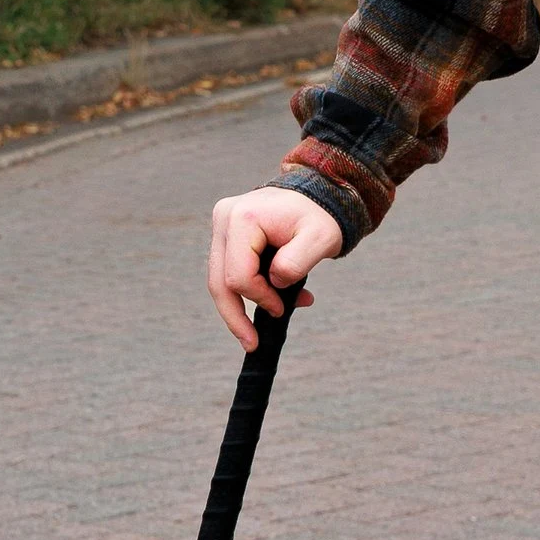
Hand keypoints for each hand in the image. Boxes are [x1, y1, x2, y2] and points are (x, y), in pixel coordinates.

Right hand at [208, 184, 344, 348]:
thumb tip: (275, 283)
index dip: (260, 298)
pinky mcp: (226, 235)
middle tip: (252, 345)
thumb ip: (297, 262)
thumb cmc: (321, 216)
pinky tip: (273, 302)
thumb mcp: (320, 239)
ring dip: (241, 307)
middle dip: (235, 317)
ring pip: (219, 280)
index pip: (239, 275)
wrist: (318, 195)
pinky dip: (248, 291)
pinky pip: (229, 271)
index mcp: (243, 218)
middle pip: (219, 281)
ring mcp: (221, 226)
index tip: (285, 308)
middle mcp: (224, 219)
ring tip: (257, 332)